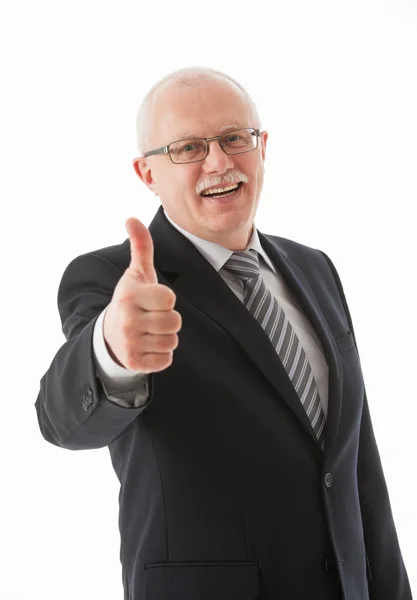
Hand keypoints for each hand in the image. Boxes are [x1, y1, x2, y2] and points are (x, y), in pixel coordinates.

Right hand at [103, 217, 181, 372]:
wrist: (108, 335)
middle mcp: (127, 320)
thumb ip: (141, 246)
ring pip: (172, 341)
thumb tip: (132, 218)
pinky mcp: (135, 363)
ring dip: (165, 337)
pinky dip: (161, 355)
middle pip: (175, 322)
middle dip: (168, 320)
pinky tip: (147, 346)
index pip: (170, 298)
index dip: (166, 299)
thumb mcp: (136, 273)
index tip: (153, 299)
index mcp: (129, 295)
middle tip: (151, 317)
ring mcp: (130, 343)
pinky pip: (167, 360)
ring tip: (149, 331)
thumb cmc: (131, 300)